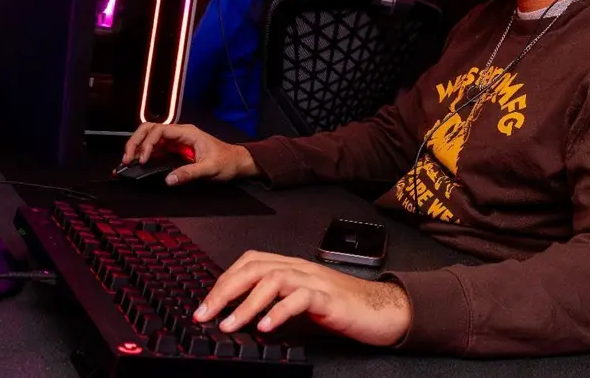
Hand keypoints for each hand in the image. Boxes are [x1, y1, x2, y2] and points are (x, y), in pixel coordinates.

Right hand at [120, 122, 258, 185]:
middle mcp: (179, 134)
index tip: (143, 159)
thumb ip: (190, 173)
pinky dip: (143, 155)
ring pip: (149, 138)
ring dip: (136, 147)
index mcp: (188, 132)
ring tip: (127, 161)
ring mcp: (176, 141)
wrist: (237, 162)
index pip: (160, 130)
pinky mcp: (174, 150)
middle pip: (149, 130)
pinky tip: (136, 164)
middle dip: (135, 142)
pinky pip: (154, 149)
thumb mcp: (210, 168)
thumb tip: (169, 179)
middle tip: (126, 158)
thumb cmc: (227, 161)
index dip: (148, 144)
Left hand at [193, 251, 410, 347]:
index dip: (224, 280)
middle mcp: (302, 269)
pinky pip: (302, 298)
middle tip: (205, 314)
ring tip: (230, 325)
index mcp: (294, 268)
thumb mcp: (301, 307)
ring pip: (275, 279)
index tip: (205, 304)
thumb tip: (241, 321)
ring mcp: (316, 281)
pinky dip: (280, 311)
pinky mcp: (331, 298)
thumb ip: (276, 308)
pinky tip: (267, 327)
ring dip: (247, 303)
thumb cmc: (344, 309)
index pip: (251, 262)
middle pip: (256, 267)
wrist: (385, 310)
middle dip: (225, 290)